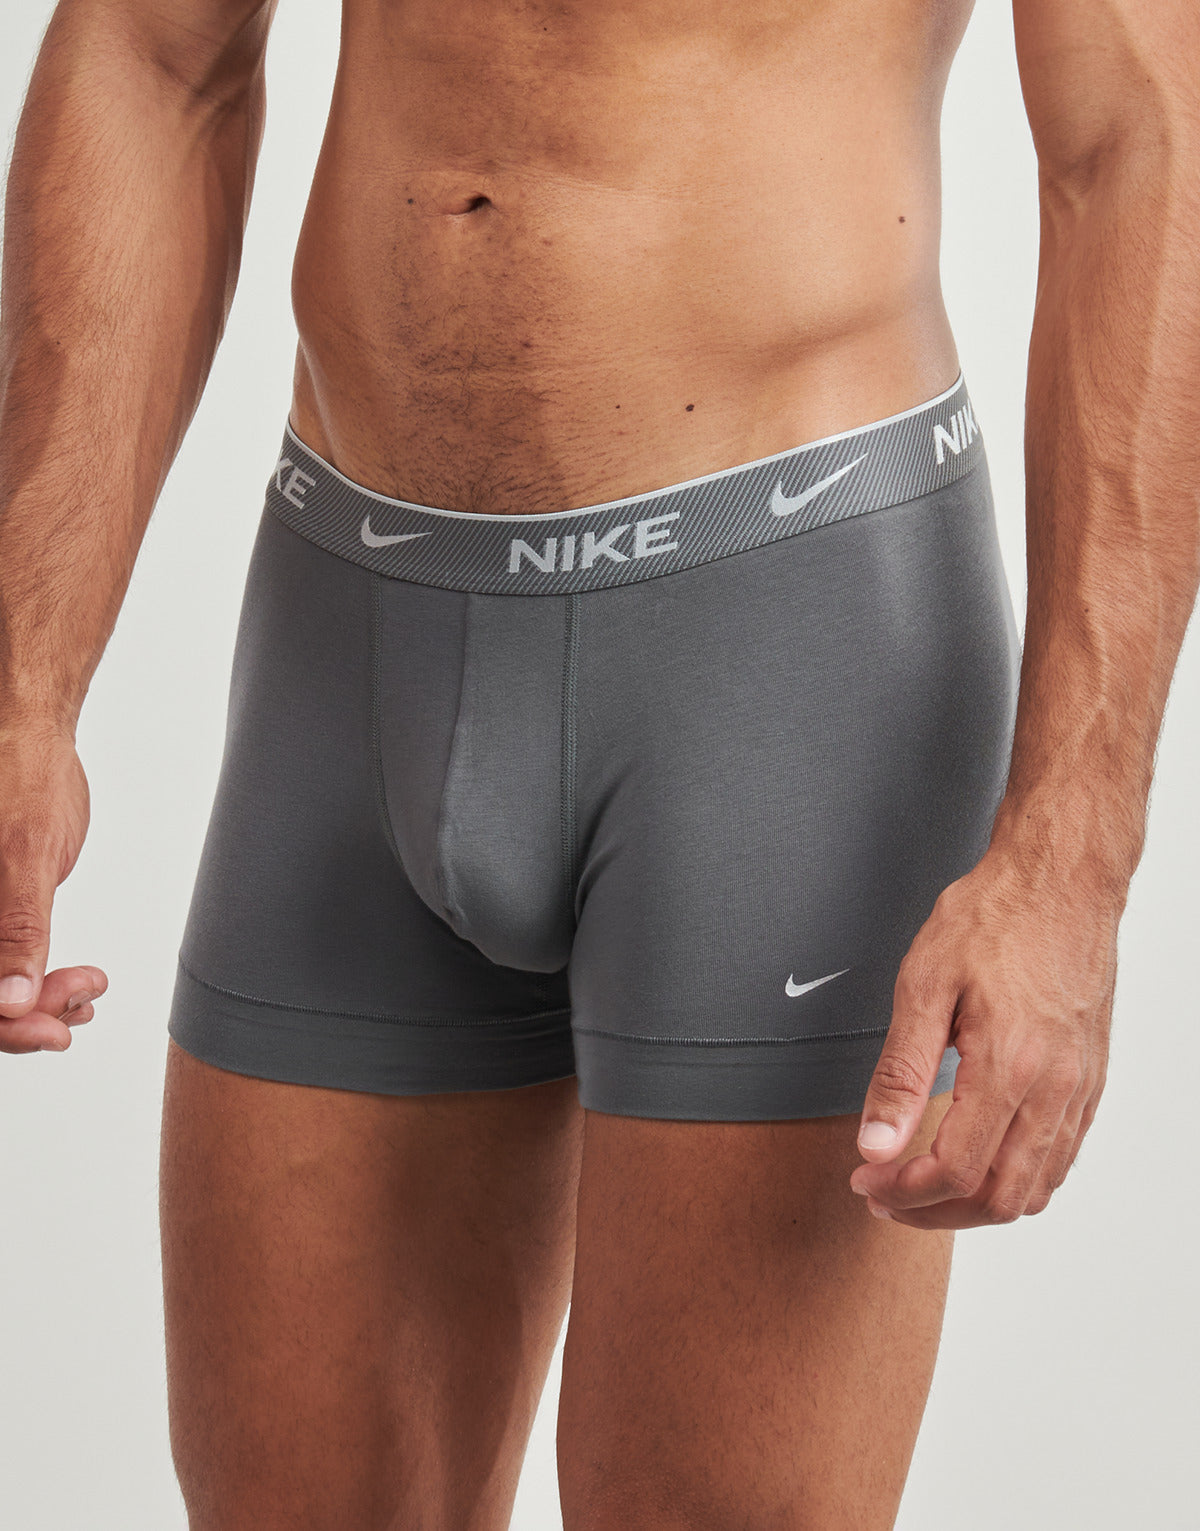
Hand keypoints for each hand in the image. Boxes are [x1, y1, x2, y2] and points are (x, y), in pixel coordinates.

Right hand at [0, 722, 107, 1051]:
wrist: (31, 733)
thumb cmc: (22, 773)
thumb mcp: (25, 851)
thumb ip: (16, 926)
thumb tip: (8, 999)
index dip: (2, 1024)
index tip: (52, 1031)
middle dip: (23, 1015)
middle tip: (77, 1012)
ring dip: (36, 1001)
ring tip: (85, 994)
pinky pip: (3, 959)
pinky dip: (37, 979)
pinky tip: (75, 987)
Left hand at [849, 846, 1118, 1227]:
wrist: (1060, 882)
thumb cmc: (993, 919)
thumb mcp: (923, 983)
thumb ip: (899, 1071)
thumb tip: (876, 1142)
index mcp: (1008, 1066)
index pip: (956, 1171)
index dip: (904, 1191)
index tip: (867, 1179)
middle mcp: (1053, 1088)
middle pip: (998, 1198)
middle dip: (934, 1211)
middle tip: (885, 1193)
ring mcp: (1078, 1087)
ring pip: (1035, 1189)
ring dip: (975, 1204)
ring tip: (923, 1187)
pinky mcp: (1089, 1079)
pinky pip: (1060, 1158)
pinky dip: (1017, 1181)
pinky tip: (979, 1163)